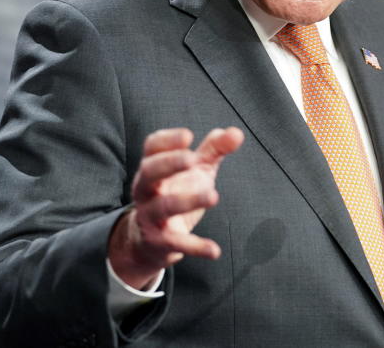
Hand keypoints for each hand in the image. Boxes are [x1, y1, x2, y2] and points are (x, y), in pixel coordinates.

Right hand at [108, 126, 244, 288]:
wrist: (153, 241)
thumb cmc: (177, 193)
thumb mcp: (196, 170)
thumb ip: (215, 150)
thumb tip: (236, 133)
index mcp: (154, 167)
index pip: (152, 147)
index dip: (167, 140)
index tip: (188, 136)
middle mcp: (146, 189)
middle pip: (149, 172)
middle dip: (169, 163)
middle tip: (191, 159)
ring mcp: (150, 216)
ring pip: (163, 206)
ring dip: (187, 201)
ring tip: (214, 196)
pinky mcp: (159, 241)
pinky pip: (175, 243)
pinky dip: (195, 247)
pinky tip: (215, 250)